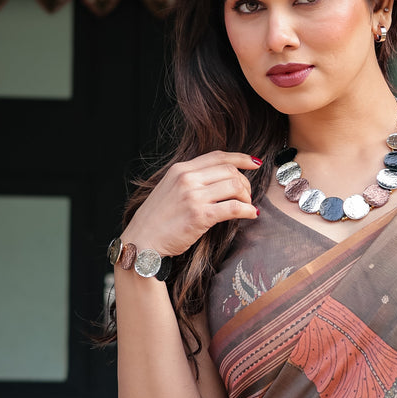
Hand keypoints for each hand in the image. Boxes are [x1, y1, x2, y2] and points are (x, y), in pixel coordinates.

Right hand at [122, 151, 260, 255]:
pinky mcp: (200, 215)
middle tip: (247, 196)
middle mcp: (187, 178)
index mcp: (180, 170)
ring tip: (246, 207)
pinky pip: (234, 207)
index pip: (218, 156)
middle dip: (245, 183)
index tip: (255, 163)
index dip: (241, 158)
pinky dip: (248, 210)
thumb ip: (191, 181)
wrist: (142, 241)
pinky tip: (251, 215)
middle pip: (230, 170)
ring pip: (235, 186)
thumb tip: (219, 180)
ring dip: (247, 197)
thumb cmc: (157, 220)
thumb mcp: (170, 189)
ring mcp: (193, 196)